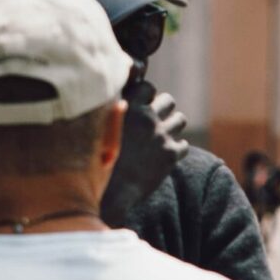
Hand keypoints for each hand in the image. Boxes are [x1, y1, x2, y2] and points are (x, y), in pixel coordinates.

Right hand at [100, 80, 188, 224]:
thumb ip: (109, 114)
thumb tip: (115, 106)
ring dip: (173, 126)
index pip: (148, 87)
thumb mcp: (97, 131)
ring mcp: (160, 135)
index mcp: (127, 107)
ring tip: (162, 137)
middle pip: (168, 100)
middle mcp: (146, 118)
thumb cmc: (95, 162)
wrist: (108, 192)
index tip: (142, 106)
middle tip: (154, 122)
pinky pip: (183, 145)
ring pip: (180, 119)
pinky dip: (176, 150)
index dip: (147, 96)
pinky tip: (164, 157)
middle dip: (163, 109)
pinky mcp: (170, 155)